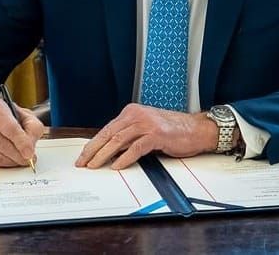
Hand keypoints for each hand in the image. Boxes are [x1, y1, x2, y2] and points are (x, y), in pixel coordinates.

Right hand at [0, 97, 44, 167]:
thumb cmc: (8, 117)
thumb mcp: (25, 115)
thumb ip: (32, 128)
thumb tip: (30, 148)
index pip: (10, 128)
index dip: (22, 143)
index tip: (30, 154)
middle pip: (3, 145)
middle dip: (19, 156)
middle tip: (29, 159)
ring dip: (12, 162)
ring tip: (21, 159)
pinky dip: (2, 164)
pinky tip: (9, 159)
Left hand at [76, 103, 217, 169]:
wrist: (196, 129)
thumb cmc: (172, 130)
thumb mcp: (146, 128)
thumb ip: (129, 135)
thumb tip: (109, 152)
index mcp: (132, 112)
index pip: (107, 129)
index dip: (93, 143)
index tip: (83, 156)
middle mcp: (137, 115)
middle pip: (109, 133)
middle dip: (93, 150)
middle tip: (83, 162)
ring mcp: (147, 123)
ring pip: (118, 140)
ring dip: (104, 155)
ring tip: (95, 165)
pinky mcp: (157, 134)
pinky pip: (136, 147)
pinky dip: (125, 158)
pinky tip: (117, 166)